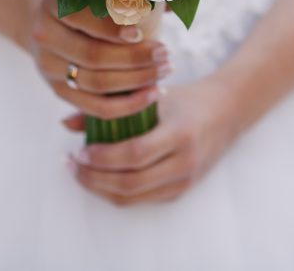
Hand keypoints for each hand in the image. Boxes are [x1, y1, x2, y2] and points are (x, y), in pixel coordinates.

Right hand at [27, 0, 170, 119]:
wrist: (49, 25)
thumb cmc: (85, 4)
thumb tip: (170, 5)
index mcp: (52, 5)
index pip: (80, 18)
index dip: (110, 28)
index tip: (140, 32)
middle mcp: (45, 36)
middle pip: (92, 55)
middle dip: (134, 58)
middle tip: (165, 53)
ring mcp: (49, 67)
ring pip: (95, 83)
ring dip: (135, 81)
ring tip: (163, 72)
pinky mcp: (58, 91)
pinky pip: (94, 107)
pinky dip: (126, 105)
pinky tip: (152, 94)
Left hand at [63, 77, 239, 205]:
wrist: (227, 111)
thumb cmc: (186, 99)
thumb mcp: (152, 95)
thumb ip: (111, 107)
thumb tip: (66, 122)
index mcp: (179, 133)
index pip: (135, 153)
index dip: (102, 157)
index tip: (79, 150)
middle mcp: (185, 161)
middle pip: (131, 183)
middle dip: (94, 178)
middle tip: (72, 164)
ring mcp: (185, 180)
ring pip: (133, 198)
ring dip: (101, 189)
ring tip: (80, 172)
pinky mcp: (181, 190)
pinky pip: (142, 199)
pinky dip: (117, 192)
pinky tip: (101, 177)